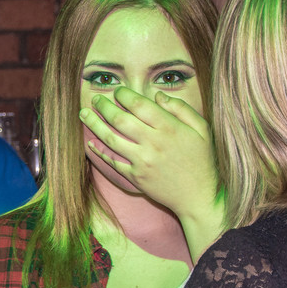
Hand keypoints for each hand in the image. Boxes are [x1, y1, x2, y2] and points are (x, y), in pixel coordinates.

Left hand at [80, 86, 219, 221]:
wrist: (199, 196)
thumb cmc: (202, 161)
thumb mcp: (201, 129)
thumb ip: (181, 108)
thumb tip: (158, 96)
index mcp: (169, 128)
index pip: (139, 105)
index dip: (124, 95)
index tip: (118, 91)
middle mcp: (152, 143)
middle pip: (120, 119)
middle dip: (104, 106)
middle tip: (95, 100)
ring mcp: (142, 161)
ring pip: (111, 139)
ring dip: (94, 125)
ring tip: (84, 115)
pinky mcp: (136, 177)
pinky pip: (113, 162)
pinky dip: (100, 152)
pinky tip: (91, 143)